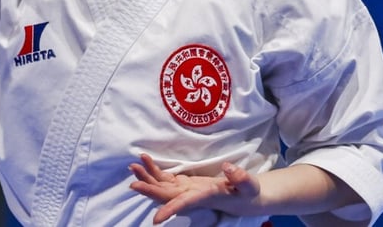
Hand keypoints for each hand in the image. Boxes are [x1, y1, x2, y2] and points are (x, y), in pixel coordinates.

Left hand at [129, 154, 260, 223]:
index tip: (156, 220)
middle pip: (166, 195)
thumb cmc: (248, 192)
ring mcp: (186, 189)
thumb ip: (240, 178)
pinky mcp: (185, 183)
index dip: (171, 210)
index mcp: (205, 197)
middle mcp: (191, 196)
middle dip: (149, 189)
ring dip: (147, 177)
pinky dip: (154, 171)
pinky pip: (166, 178)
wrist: (245, 197)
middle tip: (133, 182)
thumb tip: (228, 168)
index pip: (185, 204)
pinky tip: (145, 162)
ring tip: (133, 165)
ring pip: (162, 186)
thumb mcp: (249, 185)